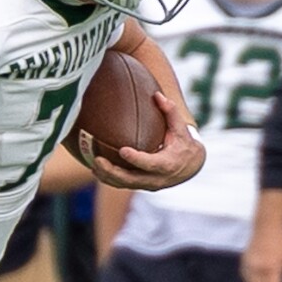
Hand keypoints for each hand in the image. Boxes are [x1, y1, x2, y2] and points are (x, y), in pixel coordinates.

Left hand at [91, 93, 205, 191]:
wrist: (190, 167)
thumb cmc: (183, 144)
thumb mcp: (181, 129)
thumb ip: (171, 112)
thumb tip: (157, 95)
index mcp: (167, 164)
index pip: (150, 164)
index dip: (136, 159)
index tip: (122, 150)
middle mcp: (156, 179)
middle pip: (131, 179)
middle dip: (112, 171)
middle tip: (97, 160)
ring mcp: (146, 185)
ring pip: (123, 184)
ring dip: (106, 176)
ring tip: (92, 163)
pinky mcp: (139, 186)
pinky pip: (121, 185)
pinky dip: (107, 178)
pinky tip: (95, 168)